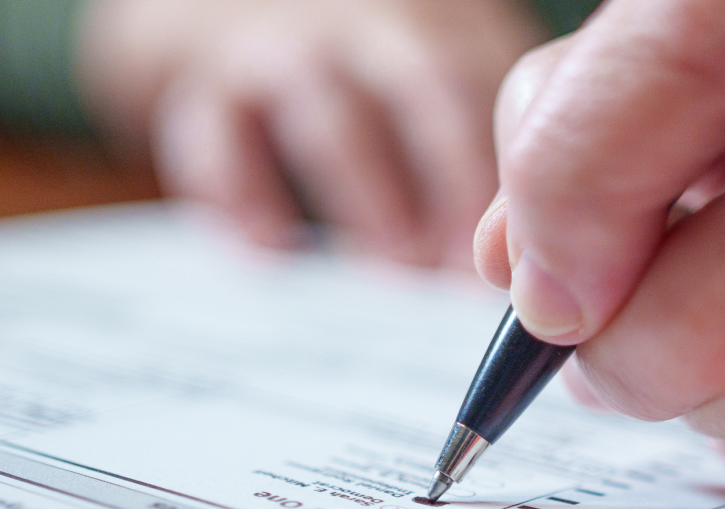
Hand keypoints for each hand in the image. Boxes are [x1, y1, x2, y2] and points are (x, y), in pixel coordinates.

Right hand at [82, 0, 542, 267]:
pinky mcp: (198, 84)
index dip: (513, 171)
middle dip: (454, 179)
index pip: (492, 88)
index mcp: (438, 22)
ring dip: (368, 196)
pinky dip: (244, 200)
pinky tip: (274, 255)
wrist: (206, 0)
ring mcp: (281, 48)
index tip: (526, 256)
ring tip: (398, 265)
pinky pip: (216, 140)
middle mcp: (364, 23)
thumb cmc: (355, 61)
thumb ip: (475, 138)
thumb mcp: (428, 63)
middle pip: (425, 88)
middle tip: (469, 265)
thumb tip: (526, 261)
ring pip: (328, 116)